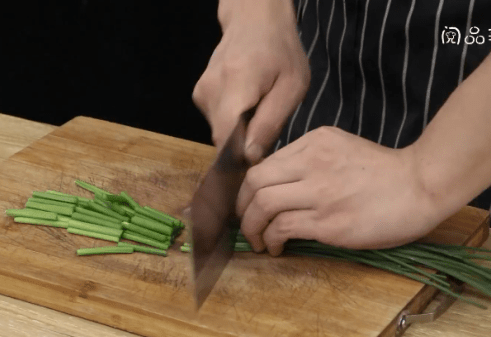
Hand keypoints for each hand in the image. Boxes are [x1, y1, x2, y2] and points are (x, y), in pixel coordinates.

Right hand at [193, 0, 309, 163]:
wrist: (255, 22)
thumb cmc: (281, 52)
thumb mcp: (292, 87)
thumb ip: (270, 124)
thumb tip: (250, 158)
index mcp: (236, 87)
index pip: (226, 139)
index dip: (241, 158)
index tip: (258, 161)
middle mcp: (210, 91)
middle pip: (223, 139)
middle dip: (245, 143)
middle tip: (268, 127)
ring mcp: (201, 94)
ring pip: (220, 132)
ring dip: (240, 132)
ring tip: (259, 110)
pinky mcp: (199, 96)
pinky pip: (217, 122)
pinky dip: (233, 121)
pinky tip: (247, 104)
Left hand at [235, 126, 443, 253]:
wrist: (423, 185)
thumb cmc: (387, 173)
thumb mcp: (343, 150)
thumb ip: (311, 161)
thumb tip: (281, 187)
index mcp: (315, 142)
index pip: (264, 164)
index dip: (248, 189)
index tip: (248, 205)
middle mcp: (312, 162)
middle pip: (254, 182)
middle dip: (241, 207)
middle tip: (246, 224)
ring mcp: (320, 191)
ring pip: (262, 204)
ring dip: (252, 227)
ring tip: (258, 241)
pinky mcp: (329, 220)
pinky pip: (282, 227)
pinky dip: (272, 240)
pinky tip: (277, 248)